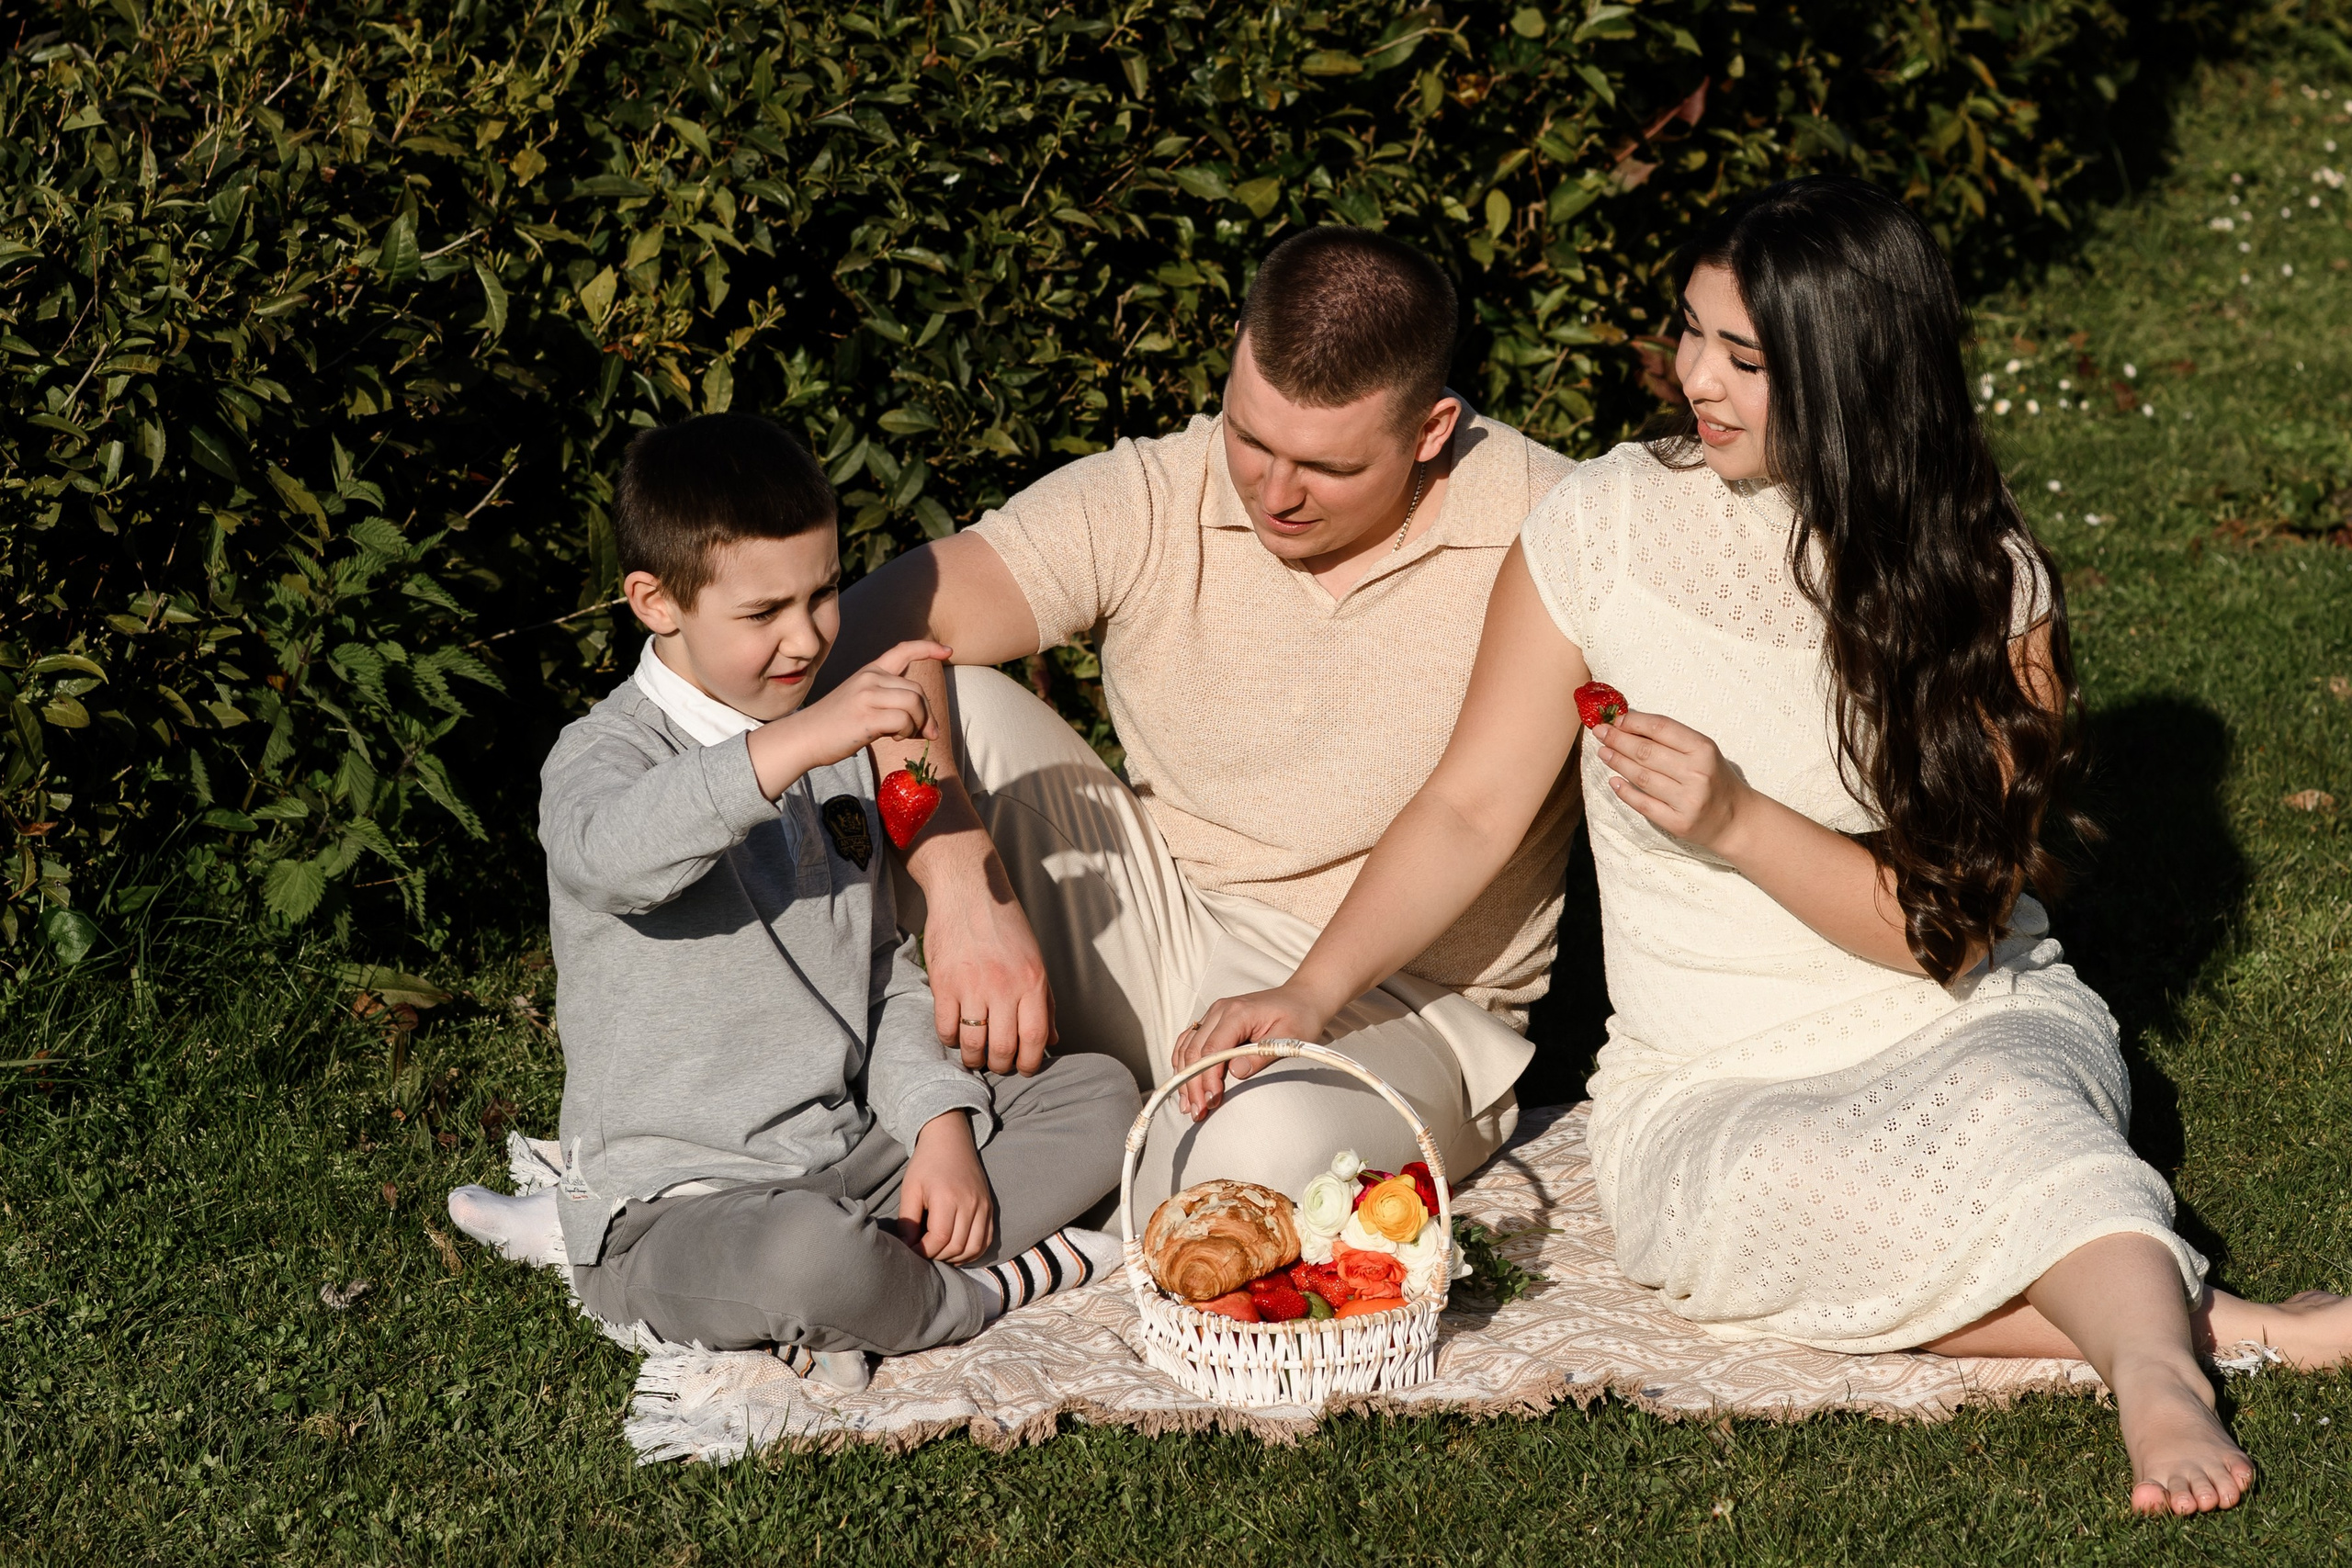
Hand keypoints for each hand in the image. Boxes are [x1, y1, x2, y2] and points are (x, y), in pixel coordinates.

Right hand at [751, 640, 950, 796]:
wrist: (804, 737)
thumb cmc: (835, 725)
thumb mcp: (861, 702)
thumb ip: (890, 704)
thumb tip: (926, 726)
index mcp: (869, 671)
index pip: (903, 650)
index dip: (928, 649)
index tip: (947, 651)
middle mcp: (869, 678)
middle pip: (917, 690)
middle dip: (927, 715)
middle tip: (924, 733)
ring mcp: (867, 695)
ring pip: (915, 703)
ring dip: (918, 724)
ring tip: (904, 735)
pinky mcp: (867, 715)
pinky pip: (904, 720)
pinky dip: (907, 732)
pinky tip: (893, 739)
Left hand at [895, 1110, 994, 1262]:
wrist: (950, 1140)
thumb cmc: (926, 1164)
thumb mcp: (910, 1188)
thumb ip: (908, 1219)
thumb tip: (907, 1246)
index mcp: (947, 1198)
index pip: (939, 1238)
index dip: (924, 1251)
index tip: (912, 1250)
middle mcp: (970, 1203)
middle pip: (957, 1246)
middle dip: (938, 1256)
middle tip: (924, 1252)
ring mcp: (983, 1206)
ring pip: (974, 1247)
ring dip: (956, 1258)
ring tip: (940, 1253)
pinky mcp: (989, 1207)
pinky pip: (986, 1239)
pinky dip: (973, 1252)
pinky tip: (957, 1251)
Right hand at [922, 849, 1055, 1075]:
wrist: (968, 889)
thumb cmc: (1005, 924)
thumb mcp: (1035, 958)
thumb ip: (1046, 1001)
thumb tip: (1053, 1038)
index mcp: (1033, 980)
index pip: (1035, 1038)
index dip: (1029, 1063)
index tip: (1024, 1068)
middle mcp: (1004, 985)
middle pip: (1003, 1047)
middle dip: (1001, 1064)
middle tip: (997, 1062)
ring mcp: (972, 985)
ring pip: (973, 1043)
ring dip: (974, 1058)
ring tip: (975, 1054)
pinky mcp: (943, 982)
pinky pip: (946, 1028)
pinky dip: (951, 1039)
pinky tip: (956, 1034)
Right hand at [1171, 983, 1334, 1121]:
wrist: (1302, 998)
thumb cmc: (1299, 1016)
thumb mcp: (1289, 1038)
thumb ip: (1262, 1055)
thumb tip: (1236, 1072)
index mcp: (1238, 1013)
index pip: (1212, 1049)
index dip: (1208, 1078)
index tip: (1212, 1101)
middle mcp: (1220, 1010)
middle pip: (1194, 1051)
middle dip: (1192, 1084)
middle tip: (1198, 1112)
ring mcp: (1214, 1014)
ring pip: (1187, 1047)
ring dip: (1184, 1077)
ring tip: (1187, 1105)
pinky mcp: (1213, 1021)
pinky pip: (1189, 1042)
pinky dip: (1184, 1064)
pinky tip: (1184, 1084)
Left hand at [1593, 710, 1752, 852]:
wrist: (1735, 819)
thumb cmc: (1714, 778)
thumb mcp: (1702, 752)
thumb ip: (1671, 739)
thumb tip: (1629, 724)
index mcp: (1703, 749)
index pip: (1661, 728)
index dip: (1633, 722)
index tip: (1615, 719)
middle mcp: (1696, 773)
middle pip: (1646, 752)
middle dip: (1618, 740)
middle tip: (1600, 733)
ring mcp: (1687, 800)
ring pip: (1641, 777)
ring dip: (1617, 762)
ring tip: (1603, 752)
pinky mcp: (1678, 823)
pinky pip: (1644, 804)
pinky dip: (1625, 792)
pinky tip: (1613, 782)